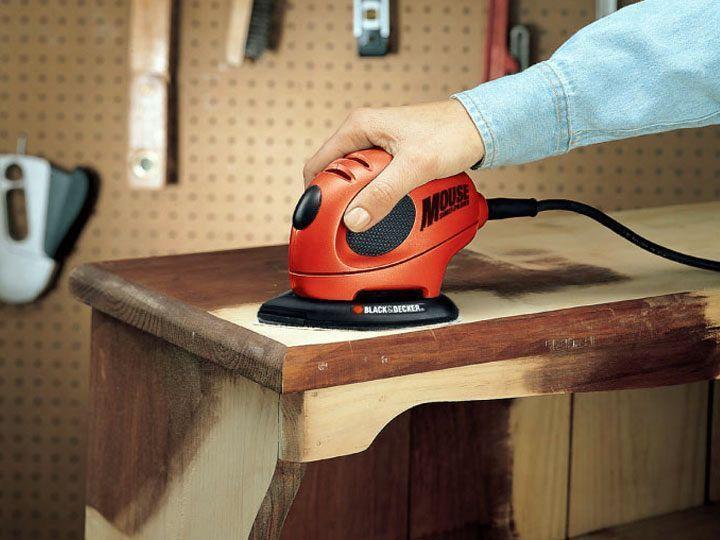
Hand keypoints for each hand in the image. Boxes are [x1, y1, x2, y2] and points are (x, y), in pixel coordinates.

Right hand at [303, 100, 484, 231]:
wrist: (478, 128)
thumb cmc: (451, 134)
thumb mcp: (415, 167)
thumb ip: (384, 193)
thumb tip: (355, 218)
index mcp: (357, 127)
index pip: (318, 165)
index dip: (317, 194)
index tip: (326, 218)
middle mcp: (361, 135)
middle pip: (333, 177)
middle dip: (341, 201)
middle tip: (356, 219)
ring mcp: (374, 147)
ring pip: (353, 182)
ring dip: (362, 201)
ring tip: (377, 212)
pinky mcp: (388, 159)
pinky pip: (372, 183)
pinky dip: (377, 197)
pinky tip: (390, 206)